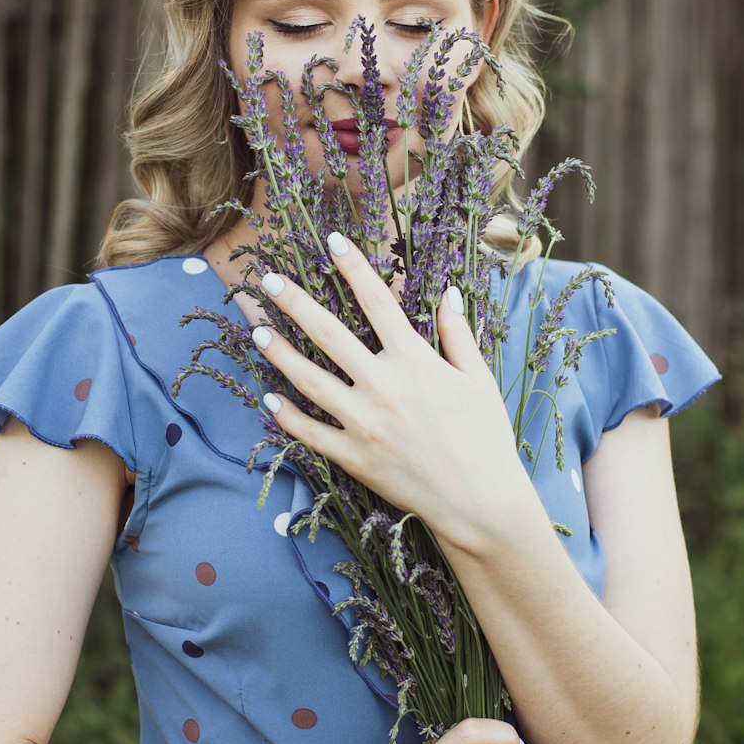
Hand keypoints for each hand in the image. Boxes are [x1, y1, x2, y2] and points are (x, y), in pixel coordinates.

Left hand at [252, 233, 534, 545]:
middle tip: (268, 279)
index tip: (333, 240)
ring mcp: (363, 423)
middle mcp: (384, 386)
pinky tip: (267, 399)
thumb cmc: (487, 439)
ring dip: (279, 353)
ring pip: (308, 380)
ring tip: (256, 330)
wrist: (481, 503)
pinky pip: (311, 432)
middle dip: (295, 302)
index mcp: (416, 361)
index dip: (355, 268)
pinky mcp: (353, 457)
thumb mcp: (479, 380)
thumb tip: (447, 293)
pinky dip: (286, 416)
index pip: (379, 301)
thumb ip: (458, 335)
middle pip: (329, 334)